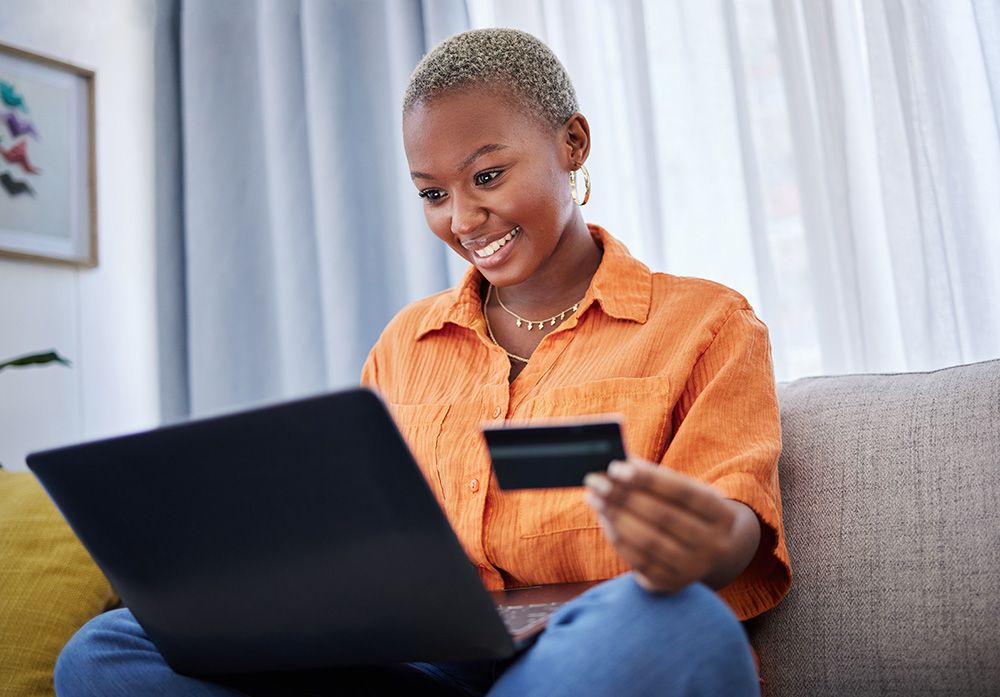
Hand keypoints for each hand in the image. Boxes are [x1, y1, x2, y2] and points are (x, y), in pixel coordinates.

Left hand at [584, 458, 745, 592]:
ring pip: (648, 541)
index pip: (683, 492)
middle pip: (664, 517)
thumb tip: (619, 464)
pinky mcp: (670, 585)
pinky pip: (638, 560)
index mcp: (723, 516)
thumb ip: (654, 478)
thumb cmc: (685, 512)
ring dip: (616, 516)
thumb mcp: (682, 493)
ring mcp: (694, 569)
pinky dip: (617, 537)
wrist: (703, 553)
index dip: (649, 479)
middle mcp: (715, 546)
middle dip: (625, 497)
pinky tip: (604, 519)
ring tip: (595, 498)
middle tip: (596, 482)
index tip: (616, 467)